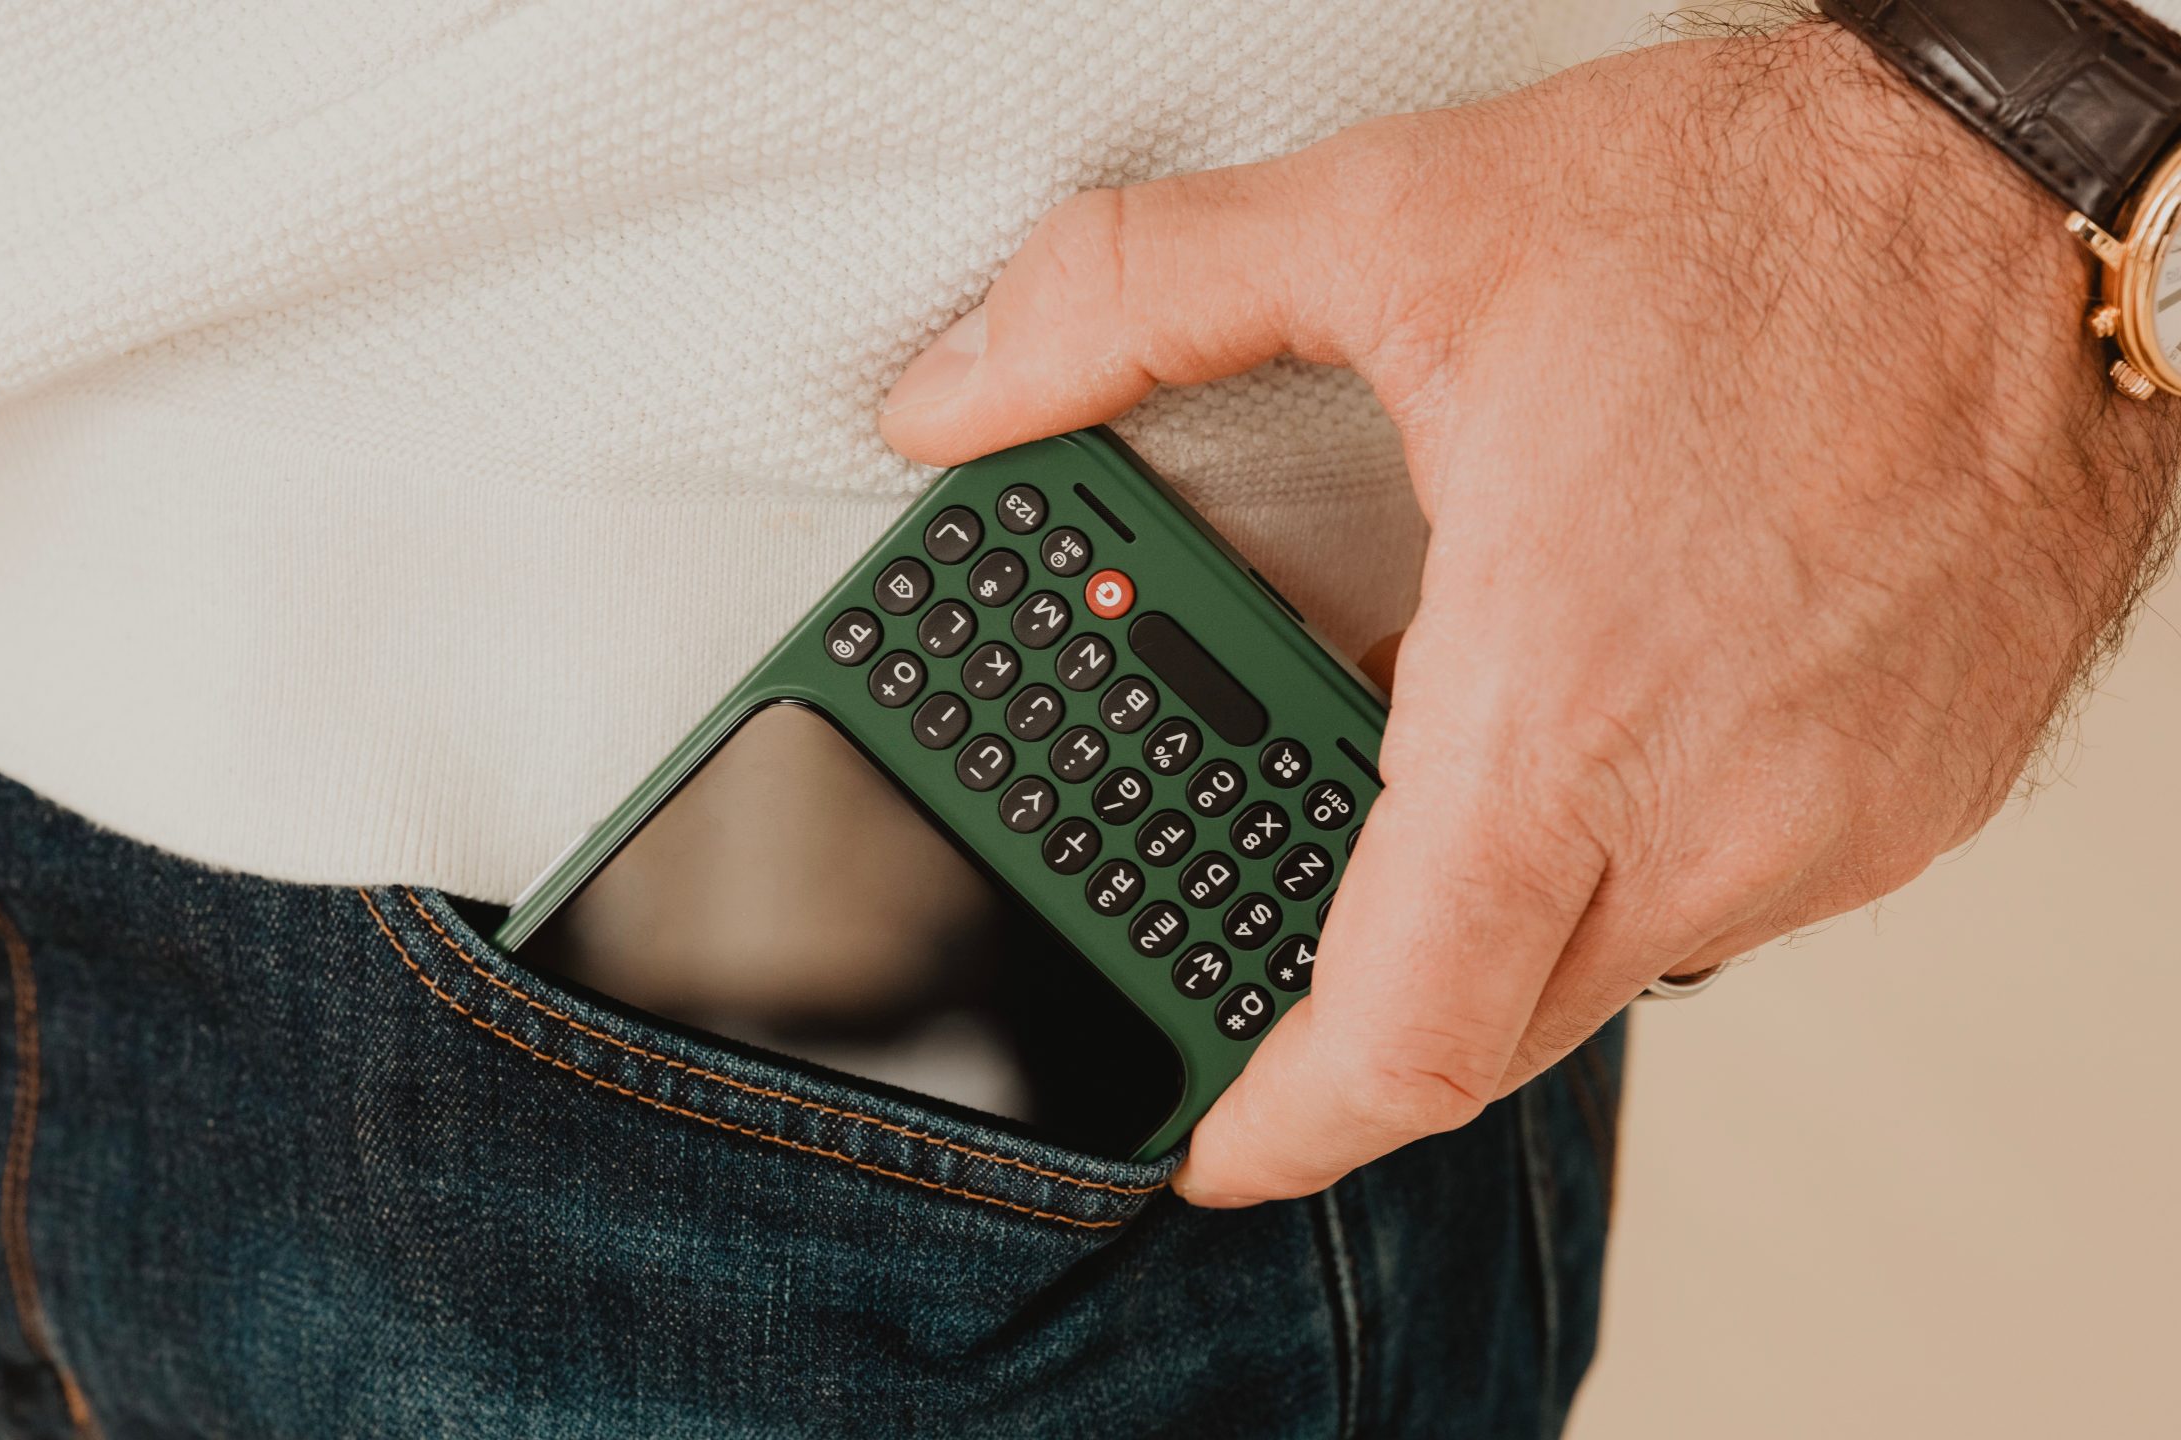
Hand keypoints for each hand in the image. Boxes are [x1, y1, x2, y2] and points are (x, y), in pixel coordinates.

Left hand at [880, 22, 2178, 1205]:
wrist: (2037, 197)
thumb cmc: (1773, 216)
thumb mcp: (1398, 221)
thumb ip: (1137, 302)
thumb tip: (962, 388)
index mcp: (1569, 712)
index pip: (1401, 1035)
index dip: (1279, 1123)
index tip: (1205, 1145)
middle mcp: (1718, 810)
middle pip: (1490, 1029)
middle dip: (1355, 1022)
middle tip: (1262, 958)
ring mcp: (1834, 824)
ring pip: (1611, 965)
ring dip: (1491, 916)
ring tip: (1419, 774)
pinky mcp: (1915, 801)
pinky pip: (1725, 898)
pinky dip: (1620, 857)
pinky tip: (1579, 728)